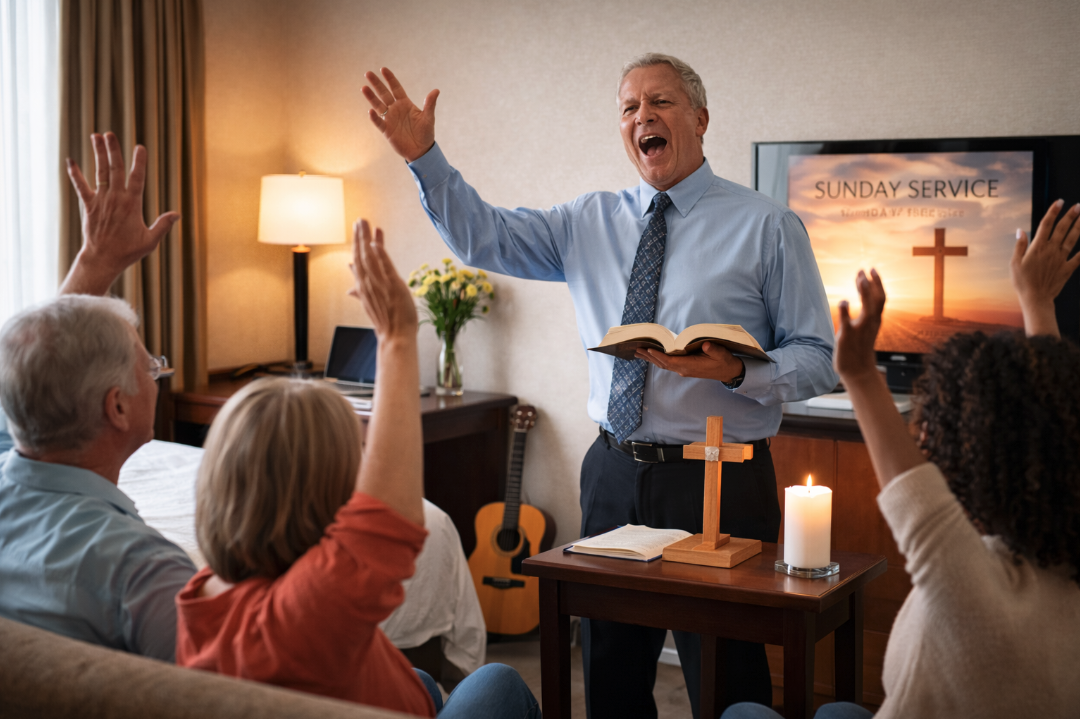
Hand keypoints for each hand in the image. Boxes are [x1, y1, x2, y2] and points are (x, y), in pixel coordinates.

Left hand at [60, 132, 179, 295]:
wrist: (103, 259)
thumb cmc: (128, 251)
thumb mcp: (150, 241)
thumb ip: (163, 225)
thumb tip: (177, 214)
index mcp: (132, 204)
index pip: (137, 178)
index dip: (139, 162)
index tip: (140, 147)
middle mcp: (116, 198)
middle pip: (115, 169)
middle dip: (113, 150)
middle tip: (110, 134)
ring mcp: (101, 201)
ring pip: (100, 172)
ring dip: (98, 154)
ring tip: (96, 137)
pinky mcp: (89, 206)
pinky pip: (81, 186)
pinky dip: (75, 174)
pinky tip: (70, 161)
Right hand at [348, 219, 417, 341]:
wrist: (395, 337)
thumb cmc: (386, 321)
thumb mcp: (371, 305)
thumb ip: (360, 293)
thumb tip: (349, 289)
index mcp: (363, 286)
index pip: (358, 260)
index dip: (357, 243)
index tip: (357, 228)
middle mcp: (368, 284)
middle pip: (361, 255)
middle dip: (359, 236)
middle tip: (359, 220)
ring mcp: (380, 284)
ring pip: (370, 258)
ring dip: (367, 238)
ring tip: (365, 223)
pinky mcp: (393, 286)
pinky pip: (385, 268)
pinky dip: (380, 254)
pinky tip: (375, 242)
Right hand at [362, 67, 438, 162]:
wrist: (421, 151)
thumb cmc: (425, 133)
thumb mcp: (428, 118)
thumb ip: (430, 104)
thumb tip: (436, 90)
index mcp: (405, 104)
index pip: (396, 88)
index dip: (390, 79)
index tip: (383, 69)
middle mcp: (396, 109)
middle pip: (384, 94)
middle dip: (376, 84)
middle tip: (368, 73)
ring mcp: (390, 119)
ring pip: (378, 106)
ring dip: (371, 97)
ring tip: (364, 88)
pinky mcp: (387, 130)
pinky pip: (379, 122)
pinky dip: (375, 117)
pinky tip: (371, 111)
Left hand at [636, 341, 744, 383]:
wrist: (728, 371)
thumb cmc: (724, 361)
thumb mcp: (721, 354)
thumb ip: (713, 349)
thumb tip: (705, 344)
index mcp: (690, 366)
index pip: (670, 361)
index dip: (659, 356)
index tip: (649, 350)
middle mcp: (684, 369)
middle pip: (663, 363)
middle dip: (649, 356)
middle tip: (636, 349)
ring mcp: (683, 370)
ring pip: (664, 364)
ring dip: (651, 358)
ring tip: (638, 351)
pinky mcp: (684, 367)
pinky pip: (668, 364)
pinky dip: (658, 359)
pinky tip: (651, 355)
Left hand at [835, 268, 885, 383]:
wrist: (858, 371)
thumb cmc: (860, 348)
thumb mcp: (867, 327)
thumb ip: (868, 313)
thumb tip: (866, 299)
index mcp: (875, 320)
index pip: (880, 298)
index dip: (877, 283)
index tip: (870, 269)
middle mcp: (871, 323)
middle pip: (877, 300)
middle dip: (872, 283)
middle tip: (863, 270)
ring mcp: (860, 330)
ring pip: (868, 309)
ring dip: (864, 292)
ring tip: (859, 278)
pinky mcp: (847, 337)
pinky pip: (847, 323)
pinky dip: (846, 312)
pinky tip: (843, 301)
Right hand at [1009, 199, 1079, 337]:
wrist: (1036, 299)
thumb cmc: (1023, 282)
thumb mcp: (1014, 263)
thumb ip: (1019, 246)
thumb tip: (1020, 230)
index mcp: (1037, 247)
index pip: (1046, 225)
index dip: (1053, 212)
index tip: (1059, 202)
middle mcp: (1051, 250)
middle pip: (1062, 229)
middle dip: (1070, 216)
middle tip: (1077, 206)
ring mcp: (1060, 259)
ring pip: (1072, 239)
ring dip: (1078, 227)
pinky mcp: (1067, 268)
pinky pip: (1078, 258)